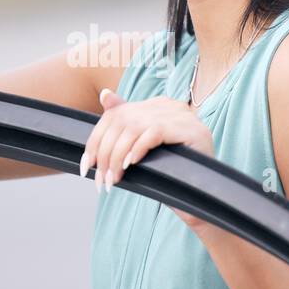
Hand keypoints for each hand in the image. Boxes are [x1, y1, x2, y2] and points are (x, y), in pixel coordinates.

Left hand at [79, 88, 214, 230]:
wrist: (201, 195)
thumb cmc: (170, 172)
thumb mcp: (140, 149)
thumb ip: (124, 125)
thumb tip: (105, 94)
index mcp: (157, 105)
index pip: (116, 116)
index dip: (97, 141)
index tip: (87, 166)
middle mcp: (169, 105)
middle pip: (122, 122)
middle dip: (106, 154)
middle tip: (101, 180)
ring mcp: (182, 115)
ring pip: (135, 128)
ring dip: (118, 157)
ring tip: (113, 179)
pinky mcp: (190, 129)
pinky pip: (155, 132)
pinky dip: (139, 149)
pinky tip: (132, 165)